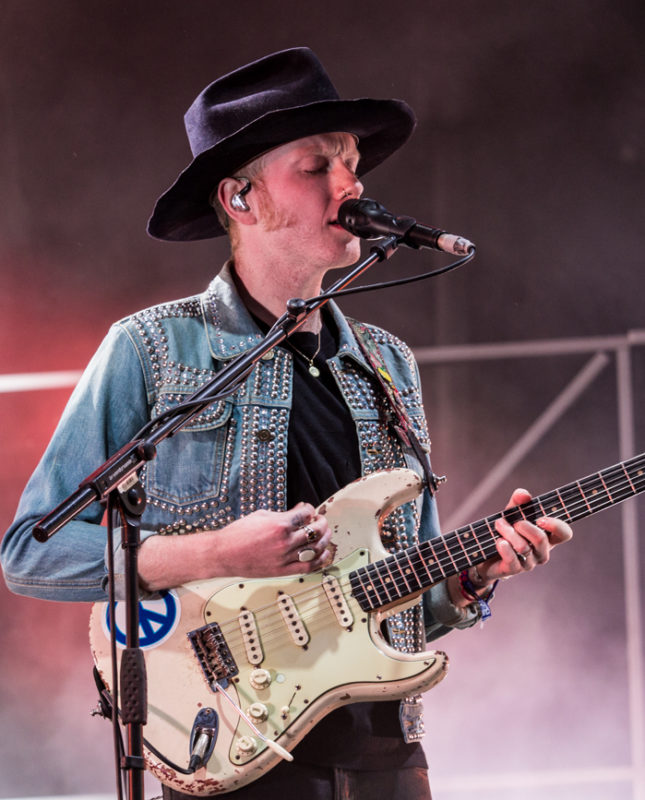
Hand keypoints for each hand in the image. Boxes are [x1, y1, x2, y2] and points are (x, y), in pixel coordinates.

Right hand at [214, 502, 333, 577]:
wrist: (224, 554)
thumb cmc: (239, 533)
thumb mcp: (261, 515)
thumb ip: (283, 513)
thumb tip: (299, 510)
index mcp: (280, 524)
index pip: (306, 513)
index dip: (310, 509)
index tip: (309, 509)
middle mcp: (285, 541)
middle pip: (315, 530)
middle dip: (322, 522)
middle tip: (321, 520)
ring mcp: (285, 557)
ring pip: (316, 548)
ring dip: (325, 540)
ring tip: (325, 535)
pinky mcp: (283, 570)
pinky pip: (309, 566)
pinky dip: (320, 560)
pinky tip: (325, 554)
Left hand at [476, 488, 572, 583]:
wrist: (486, 551)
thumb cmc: (506, 530)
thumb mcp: (512, 513)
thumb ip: (518, 502)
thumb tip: (523, 494)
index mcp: (547, 537)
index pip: (564, 534)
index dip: (556, 526)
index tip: (540, 518)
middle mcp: (541, 551)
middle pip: (541, 540)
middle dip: (524, 526)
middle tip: (513, 522)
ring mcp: (529, 562)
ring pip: (523, 547)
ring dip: (508, 532)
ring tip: (498, 525)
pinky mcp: (514, 570)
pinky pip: (513, 560)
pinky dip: (505, 548)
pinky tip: (499, 542)